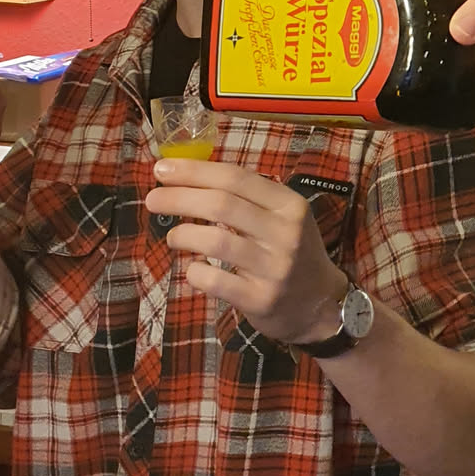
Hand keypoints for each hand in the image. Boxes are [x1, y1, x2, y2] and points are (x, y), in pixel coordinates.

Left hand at [147, 157, 347, 345]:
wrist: (321, 306)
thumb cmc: (292, 253)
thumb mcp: (282, 218)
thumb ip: (246, 198)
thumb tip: (187, 175)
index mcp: (289, 205)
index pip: (236, 178)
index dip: (194, 171)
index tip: (162, 169)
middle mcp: (285, 233)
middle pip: (222, 205)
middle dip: (179, 198)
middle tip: (153, 199)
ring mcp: (275, 268)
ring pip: (215, 241)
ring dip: (183, 235)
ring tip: (173, 237)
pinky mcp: (261, 299)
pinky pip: (215, 281)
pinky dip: (194, 272)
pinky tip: (192, 268)